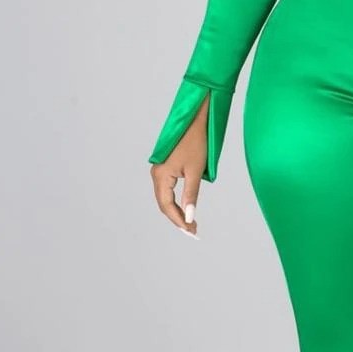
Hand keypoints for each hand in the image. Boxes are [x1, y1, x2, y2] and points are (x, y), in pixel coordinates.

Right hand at [150, 95, 208, 235]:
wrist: (195, 120)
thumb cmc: (196, 142)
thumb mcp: (195, 171)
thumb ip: (191, 195)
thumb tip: (190, 216)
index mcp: (160, 175)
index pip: (166, 206)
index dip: (179, 221)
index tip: (191, 231)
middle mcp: (156, 174)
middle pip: (164, 204)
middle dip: (178, 219)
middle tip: (193, 231)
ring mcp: (159, 171)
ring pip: (165, 198)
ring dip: (176, 211)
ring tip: (191, 223)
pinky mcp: (165, 168)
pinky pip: (167, 190)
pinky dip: (175, 201)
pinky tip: (185, 207)